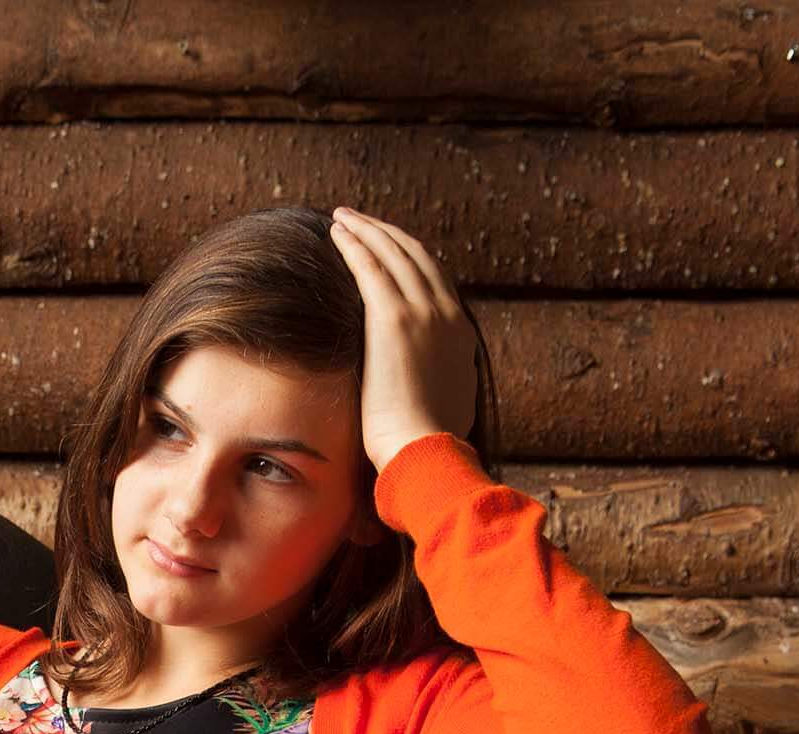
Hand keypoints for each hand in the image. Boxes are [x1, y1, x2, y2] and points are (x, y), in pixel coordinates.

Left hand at [328, 205, 480, 474]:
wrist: (424, 450)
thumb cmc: (426, 444)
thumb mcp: (445, 405)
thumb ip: (439, 382)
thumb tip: (429, 387)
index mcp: (461, 333)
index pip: (435, 280)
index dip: (409, 258)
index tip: (387, 250)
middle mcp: (447, 314)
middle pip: (416, 256)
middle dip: (387, 234)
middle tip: (360, 221)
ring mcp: (424, 313)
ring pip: (394, 253)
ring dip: (367, 230)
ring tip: (342, 218)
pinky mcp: (394, 319)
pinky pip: (372, 267)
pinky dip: (356, 244)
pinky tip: (337, 233)